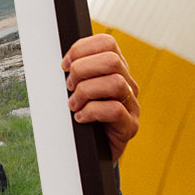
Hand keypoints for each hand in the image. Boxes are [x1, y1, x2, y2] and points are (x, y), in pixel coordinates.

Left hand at [62, 34, 139, 161]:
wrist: (93, 152)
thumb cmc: (83, 117)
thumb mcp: (77, 90)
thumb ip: (75, 73)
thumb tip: (62, 63)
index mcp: (115, 70)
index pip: (106, 43)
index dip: (82, 49)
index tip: (65, 65)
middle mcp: (128, 84)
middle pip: (112, 60)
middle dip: (82, 70)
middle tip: (69, 86)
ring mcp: (132, 105)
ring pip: (115, 83)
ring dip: (86, 92)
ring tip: (74, 104)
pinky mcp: (130, 126)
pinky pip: (115, 110)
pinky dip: (91, 112)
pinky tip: (80, 118)